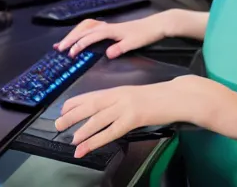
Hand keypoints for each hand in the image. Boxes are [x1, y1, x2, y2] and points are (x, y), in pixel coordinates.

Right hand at [53, 10, 178, 59]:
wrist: (156, 24)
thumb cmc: (146, 34)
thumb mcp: (134, 43)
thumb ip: (120, 48)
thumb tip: (107, 54)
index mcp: (111, 30)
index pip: (91, 36)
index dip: (80, 44)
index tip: (71, 53)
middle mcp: (107, 26)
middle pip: (84, 29)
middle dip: (71, 38)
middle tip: (59, 48)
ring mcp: (109, 26)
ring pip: (86, 26)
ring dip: (74, 34)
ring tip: (63, 43)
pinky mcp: (111, 28)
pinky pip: (91, 27)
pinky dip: (81, 31)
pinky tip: (78, 37)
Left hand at [55, 74, 229, 157]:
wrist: (178, 96)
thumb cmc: (160, 97)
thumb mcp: (137, 95)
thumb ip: (122, 101)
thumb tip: (108, 113)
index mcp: (120, 89)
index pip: (93, 94)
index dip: (77, 102)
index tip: (64, 108)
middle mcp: (119, 95)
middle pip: (91, 104)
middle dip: (73, 114)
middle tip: (58, 123)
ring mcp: (126, 106)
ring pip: (98, 118)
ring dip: (82, 129)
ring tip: (70, 139)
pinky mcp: (134, 117)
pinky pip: (110, 131)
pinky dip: (96, 140)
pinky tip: (87, 146)